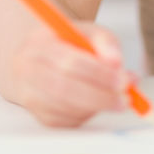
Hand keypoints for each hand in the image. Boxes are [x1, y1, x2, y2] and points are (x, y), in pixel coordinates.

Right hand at [8, 21, 133, 127]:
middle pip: (64, 89)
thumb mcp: (86, 32)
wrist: (36, 58)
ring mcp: (30, 94)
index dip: (99, 74)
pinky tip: (98, 104)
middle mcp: (28, 69)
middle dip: (100, 97)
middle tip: (125, 99)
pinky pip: (66, 121)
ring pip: (65, 108)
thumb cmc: (66, 44)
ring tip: (117, 100)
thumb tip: (117, 63)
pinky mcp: (38, 114)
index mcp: (39, 43)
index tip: (123, 80)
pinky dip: (87, 115)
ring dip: (96, 107)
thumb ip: (105, 42)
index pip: (70, 62)